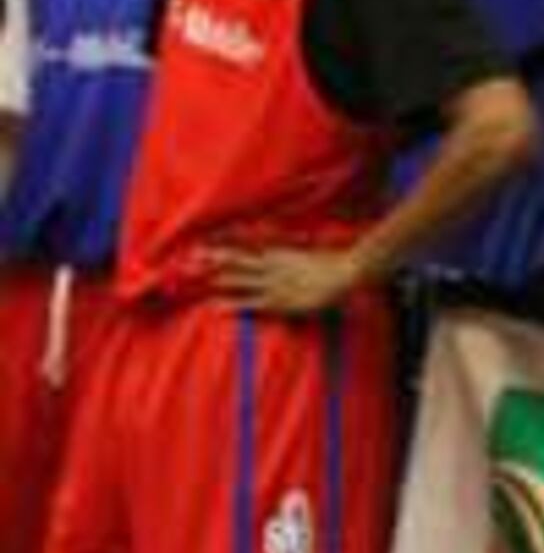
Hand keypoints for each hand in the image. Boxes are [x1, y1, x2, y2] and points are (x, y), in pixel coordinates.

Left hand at [207, 244, 364, 314]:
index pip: (244, 248)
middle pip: (234, 260)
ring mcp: (272, 282)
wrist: (346, 272)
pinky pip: (250, 302)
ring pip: (237, 277)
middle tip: (188, 257)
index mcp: (277, 254)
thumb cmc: (333, 265)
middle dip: (211, 259)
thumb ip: (295, 252)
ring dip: (215, 278)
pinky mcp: (278, 300)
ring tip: (192, 278)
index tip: (201, 244)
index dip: (223, 246)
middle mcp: (270, 266)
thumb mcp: (309, 256)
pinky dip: (232, 305)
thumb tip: (292, 247)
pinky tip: (215, 308)